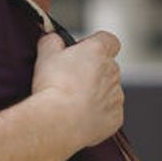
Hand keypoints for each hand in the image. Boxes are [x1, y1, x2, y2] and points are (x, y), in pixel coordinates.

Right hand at [32, 30, 123, 148]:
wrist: (58, 121)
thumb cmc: (53, 87)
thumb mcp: (45, 54)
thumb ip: (52, 41)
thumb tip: (53, 38)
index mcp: (98, 52)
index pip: (109, 40)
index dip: (97, 44)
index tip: (83, 52)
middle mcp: (112, 71)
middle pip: (108, 67)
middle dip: (93, 72)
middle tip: (71, 81)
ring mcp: (116, 96)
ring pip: (109, 91)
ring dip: (96, 94)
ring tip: (72, 102)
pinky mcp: (115, 117)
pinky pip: (109, 113)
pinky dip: (98, 114)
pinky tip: (79, 117)